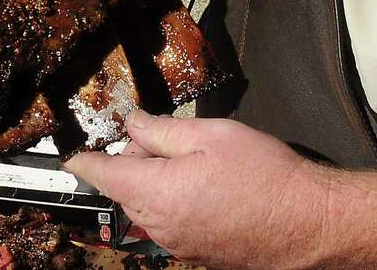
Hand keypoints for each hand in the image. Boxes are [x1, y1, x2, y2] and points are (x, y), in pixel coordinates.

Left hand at [65, 111, 329, 268]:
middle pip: (126, 186)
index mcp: (155, 192)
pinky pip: (169, 220)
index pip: (103, 174)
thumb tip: (132, 123)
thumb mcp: (211, 134)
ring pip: (148, 203)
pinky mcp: (195, 251)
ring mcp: (176, 244)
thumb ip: (163, 129)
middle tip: (171, 134)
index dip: (85, 159)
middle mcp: (158, 226)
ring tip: (199, 158)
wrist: (304, 224)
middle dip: (137, 157)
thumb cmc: (263, 174)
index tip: (72, 154)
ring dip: (158, 178)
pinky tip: (210, 183)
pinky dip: (175, 198)